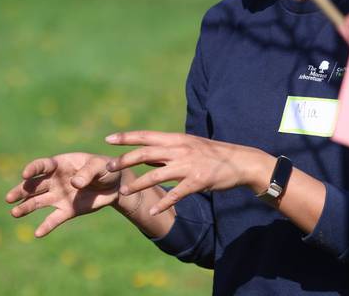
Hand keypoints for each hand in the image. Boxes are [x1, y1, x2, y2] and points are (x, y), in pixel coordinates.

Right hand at [5, 152, 120, 237]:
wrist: (116, 186)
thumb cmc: (106, 168)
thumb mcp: (100, 166)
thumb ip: (88, 173)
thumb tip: (75, 184)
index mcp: (61, 164)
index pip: (42, 165)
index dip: (33, 169)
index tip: (25, 174)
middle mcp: (55, 180)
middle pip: (34, 185)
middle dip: (21, 190)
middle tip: (9, 198)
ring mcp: (59, 196)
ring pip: (38, 202)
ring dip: (26, 207)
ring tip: (14, 213)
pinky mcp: (67, 211)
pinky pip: (53, 219)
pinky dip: (46, 226)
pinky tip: (38, 233)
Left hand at [105, 131, 270, 215]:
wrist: (240, 161)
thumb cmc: (211, 154)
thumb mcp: (189, 146)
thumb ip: (167, 151)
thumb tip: (145, 157)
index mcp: (177, 139)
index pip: (146, 136)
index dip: (126, 137)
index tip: (108, 140)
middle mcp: (180, 150)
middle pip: (146, 154)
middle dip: (125, 160)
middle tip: (107, 167)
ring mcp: (188, 166)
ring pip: (157, 175)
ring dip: (139, 185)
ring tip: (125, 193)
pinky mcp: (197, 181)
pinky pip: (177, 194)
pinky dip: (164, 203)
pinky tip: (153, 211)